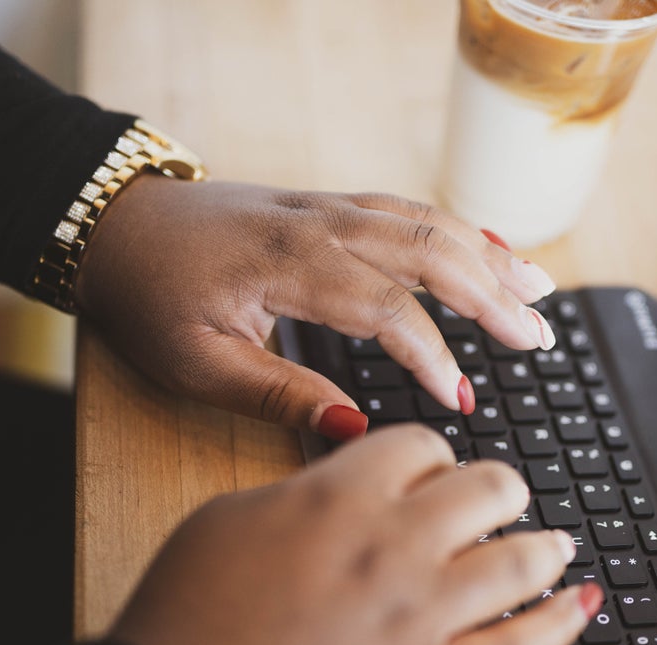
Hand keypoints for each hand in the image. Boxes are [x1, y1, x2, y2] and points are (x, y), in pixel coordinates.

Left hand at [74, 177, 558, 438]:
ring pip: (426, 221)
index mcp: (287, 266)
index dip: (431, 356)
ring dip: (488, 253)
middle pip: (428, 250)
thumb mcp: (196, 364)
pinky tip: (491, 243)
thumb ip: (279, 393)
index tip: (458, 401)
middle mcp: (319, 225)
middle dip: (491, 295)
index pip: (386, 308)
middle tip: (539, 338)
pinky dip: (457, 226)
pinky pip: (406, 207)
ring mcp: (327, 207)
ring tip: (540, 289)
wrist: (115, 227)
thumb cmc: (150, 298)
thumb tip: (355, 427)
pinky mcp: (327, 204)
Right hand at [110, 425, 602, 644]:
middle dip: (498, 488)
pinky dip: (563, 623)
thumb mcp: (228, 517)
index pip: (423, 445)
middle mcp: (393, 546)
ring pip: (521, 561)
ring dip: (544, 546)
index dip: (431, 456)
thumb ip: (302, 493)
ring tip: (553, 545)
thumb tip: (344, 490)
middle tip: (496, 501)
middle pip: (489, 488)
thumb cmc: (185, 616)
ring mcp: (420, 618)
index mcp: (339, 494)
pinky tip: (583, 603)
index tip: (431, 471)